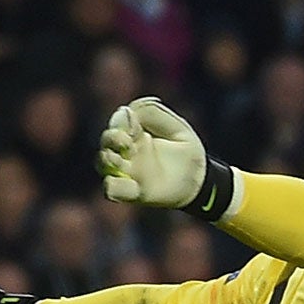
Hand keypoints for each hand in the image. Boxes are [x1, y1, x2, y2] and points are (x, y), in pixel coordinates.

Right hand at [99, 97, 229, 219]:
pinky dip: (111, 187)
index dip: (122, 121)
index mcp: (135, 134)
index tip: (136, 126)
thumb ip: (154, 113)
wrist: (200, 179)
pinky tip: (119, 182)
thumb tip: (126, 111)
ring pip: (102, 164)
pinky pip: (112, 190)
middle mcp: (126, 152)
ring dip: (107, 159)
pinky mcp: (133, 192)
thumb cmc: (186, 150)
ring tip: (122, 159)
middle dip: (112, 138)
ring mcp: (127, 172)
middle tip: (128, 141)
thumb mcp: (177, 127)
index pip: (118, 123)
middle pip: (106, 142)